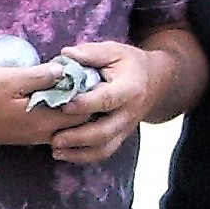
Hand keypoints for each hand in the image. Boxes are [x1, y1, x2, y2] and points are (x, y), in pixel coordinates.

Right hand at [0, 63, 94, 146]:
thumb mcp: (10, 79)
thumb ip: (39, 76)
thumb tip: (65, 70)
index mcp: (43, 120)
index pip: (81, 111)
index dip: (89, 92)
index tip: (89, 73)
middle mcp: (42, 134)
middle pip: (77, 122)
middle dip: (85, 102)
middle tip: (84, 79)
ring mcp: (33, 138)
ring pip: (65, 127)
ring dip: (72, 110)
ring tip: (71, 88)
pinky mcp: (25, 137)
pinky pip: (52, 128)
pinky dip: (59, 116)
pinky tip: (53, 99)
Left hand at [49, 40, 174, 164]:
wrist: (154, 82)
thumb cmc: (128, 64)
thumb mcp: (114, 51)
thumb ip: (91, 53)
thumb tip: (66, 54)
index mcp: (129, 88)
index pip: (107, 99)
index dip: (85, 104)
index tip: (64, 105)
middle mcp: (129, 112)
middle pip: (105, 131)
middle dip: (79, 136)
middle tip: (54, 138)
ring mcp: (125, 128)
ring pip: (104, 147)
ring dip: (78, 152)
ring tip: (55, 149)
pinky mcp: (120, 137)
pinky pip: (104, 152)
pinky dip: (83, 157)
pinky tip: (63, 154)